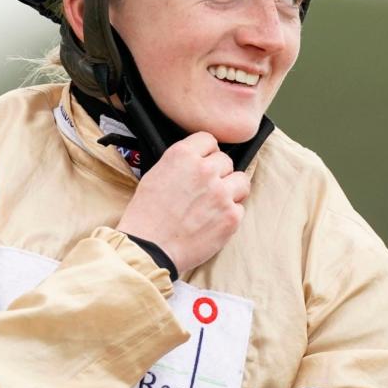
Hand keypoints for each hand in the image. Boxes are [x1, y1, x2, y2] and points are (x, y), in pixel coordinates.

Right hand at [116, 132, 249, 273]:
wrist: (149, 248)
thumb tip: (198, 161)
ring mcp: (221, 193)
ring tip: (216, 204)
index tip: (204, 162)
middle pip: (226, 161)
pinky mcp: (231, 216)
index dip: (206, 152)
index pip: (208, 139)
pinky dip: (230, 214)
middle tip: (206, 190)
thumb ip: (181, 163)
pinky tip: (213, 222)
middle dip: (218, 173)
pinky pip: (240, 207)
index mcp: (183, 155)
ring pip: (241, 181)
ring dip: (231, 190)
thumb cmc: (147, 215)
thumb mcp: (155, 174)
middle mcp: (205, 170)